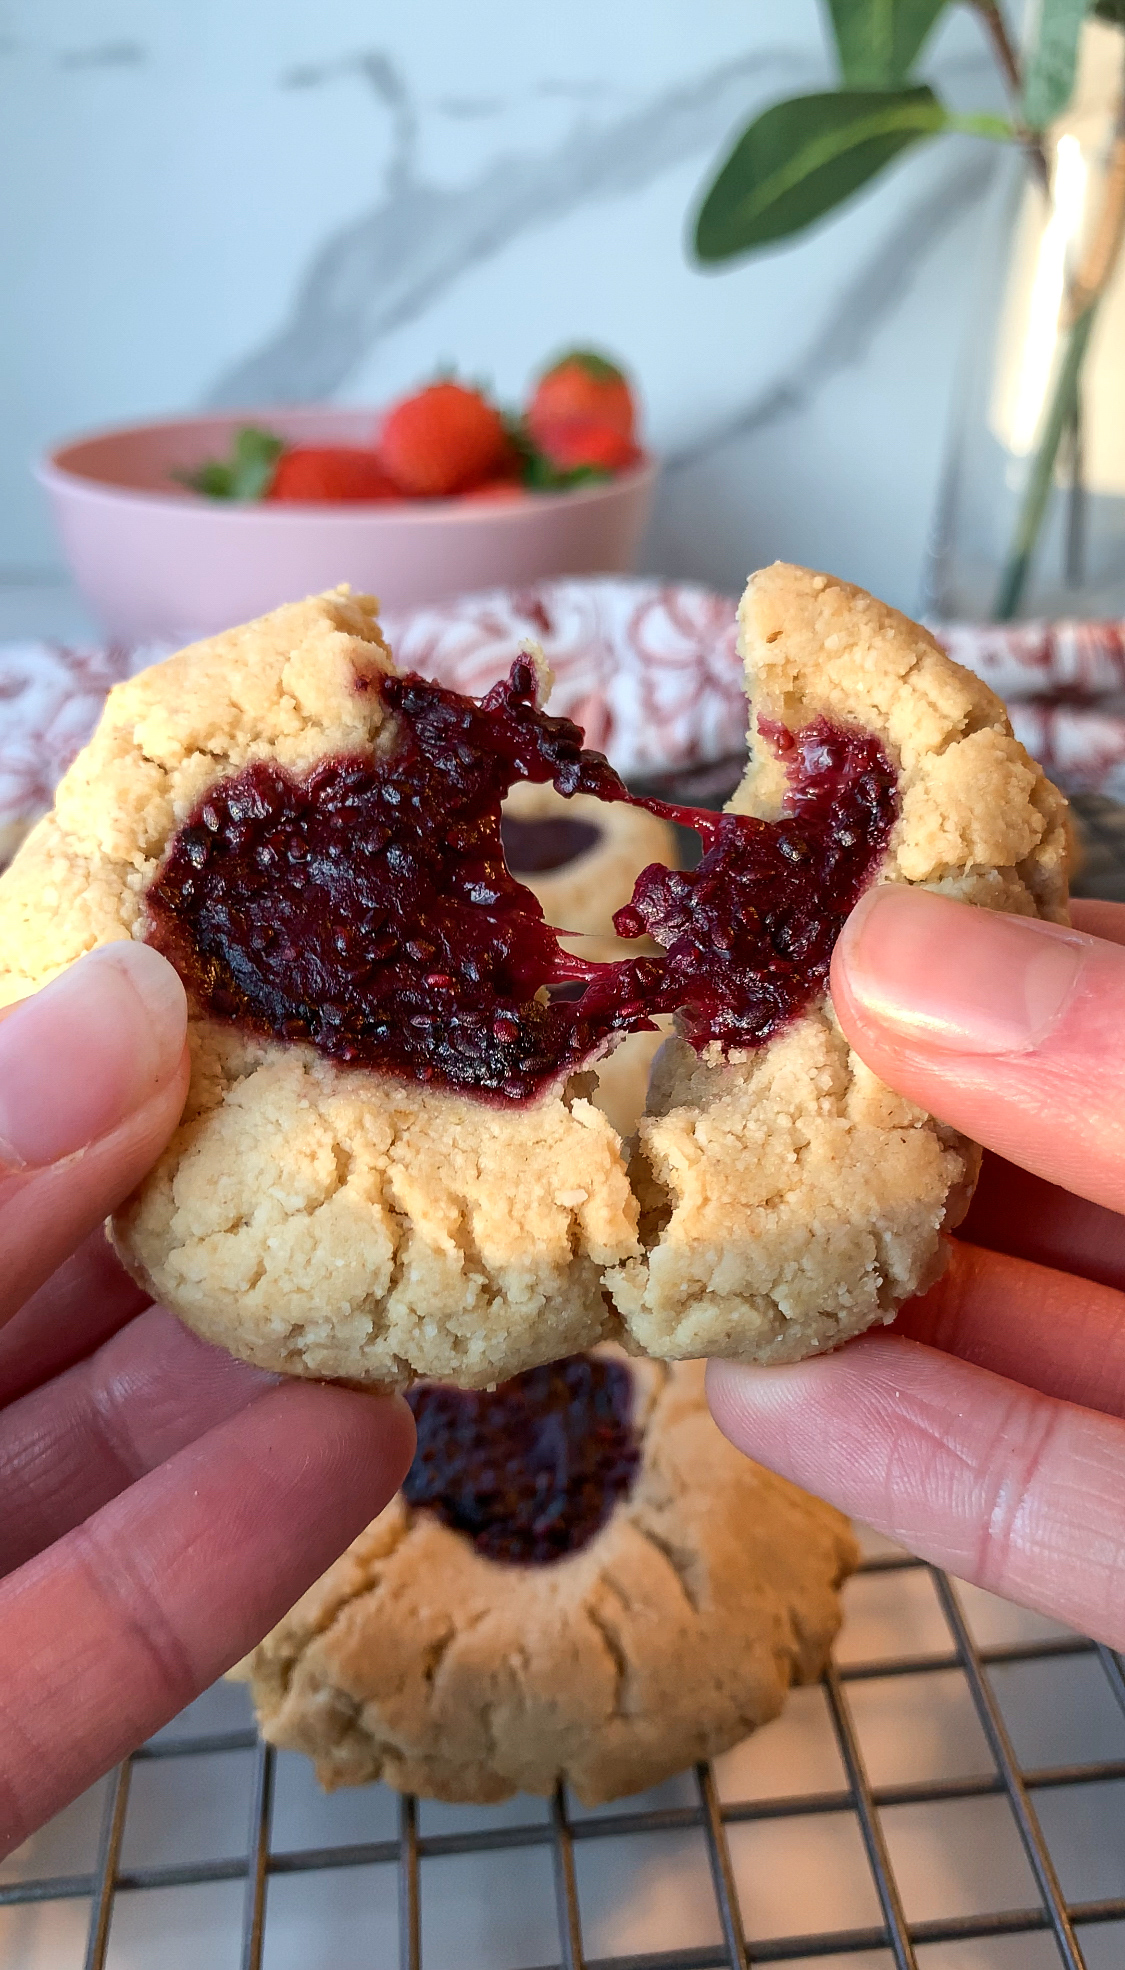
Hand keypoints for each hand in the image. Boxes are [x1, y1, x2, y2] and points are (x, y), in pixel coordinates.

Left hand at [0, 943, 413, 1856]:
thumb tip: (127, 998)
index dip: (75, 1073)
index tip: (230, 981)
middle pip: (18, 1306)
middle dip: (195, 1221)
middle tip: (365, 1121)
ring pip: (75, 1472)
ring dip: (245, 1383)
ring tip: (406, 1282)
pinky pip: (83, 1655)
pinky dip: (217, 1558)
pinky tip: (351, 1450)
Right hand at [708, 888, 1124, 1647]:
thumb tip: (902, 948)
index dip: (991, 952)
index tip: (831, 913)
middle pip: (1069, 1178)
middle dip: (893, 1126)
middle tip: (720, 1074)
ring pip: (1045, 1347)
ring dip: (865, 1301)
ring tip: (699, 1241)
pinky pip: (1069, 1518)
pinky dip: (923, 1464)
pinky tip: (772, 1406)